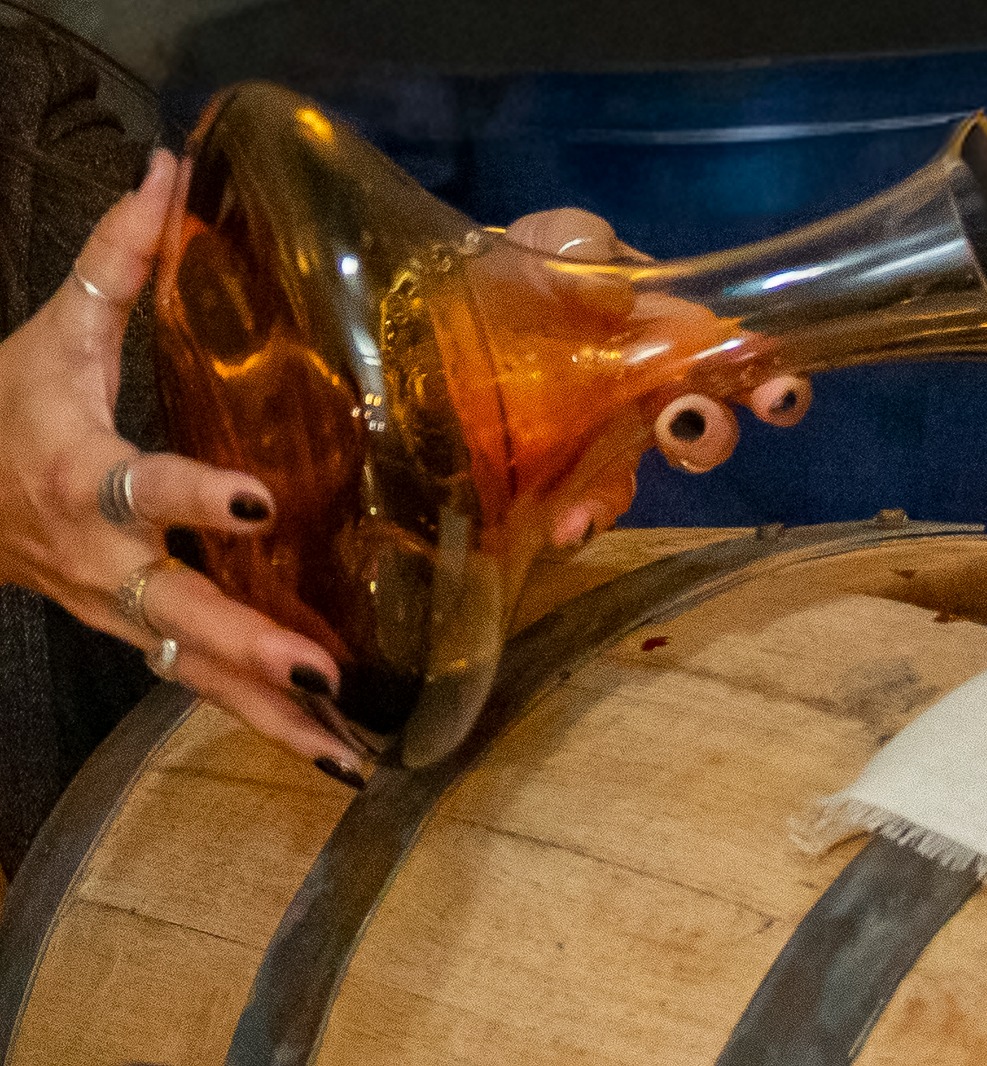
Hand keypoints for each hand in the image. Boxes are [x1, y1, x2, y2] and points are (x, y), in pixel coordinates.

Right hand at [0, 149, 365, 778]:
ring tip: (348, 764)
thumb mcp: (50, 330)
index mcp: (82, 472)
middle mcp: (103, 558)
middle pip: (178, 612)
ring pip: (192, 675)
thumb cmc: (7, 406)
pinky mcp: (135, 635)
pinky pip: (198, 685)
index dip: (192, 495)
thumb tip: (172, 166)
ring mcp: (117, 610)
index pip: (140, 485)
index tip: (258, 499)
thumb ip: (115, 258)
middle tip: (325, 677)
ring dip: (269, 720)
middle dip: (252, 648)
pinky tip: (331, 754)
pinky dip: (260, 722)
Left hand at [497, 208, 814, 549]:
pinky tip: (571, 524)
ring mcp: (612, 438)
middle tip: (691, 423)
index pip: (735, 358)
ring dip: (648, 476)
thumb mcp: (547, 243)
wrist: (449, 323)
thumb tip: (616, 293)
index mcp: (665, 334)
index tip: (777, 391)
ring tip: (641, 462)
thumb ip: (578, 243)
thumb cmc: (517, 276)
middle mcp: (652, 392)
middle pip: (708, 422)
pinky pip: (596, 503)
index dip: (767, 377)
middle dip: (714, 430)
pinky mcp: (568, 475)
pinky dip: (592, 516)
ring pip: (654, 468)